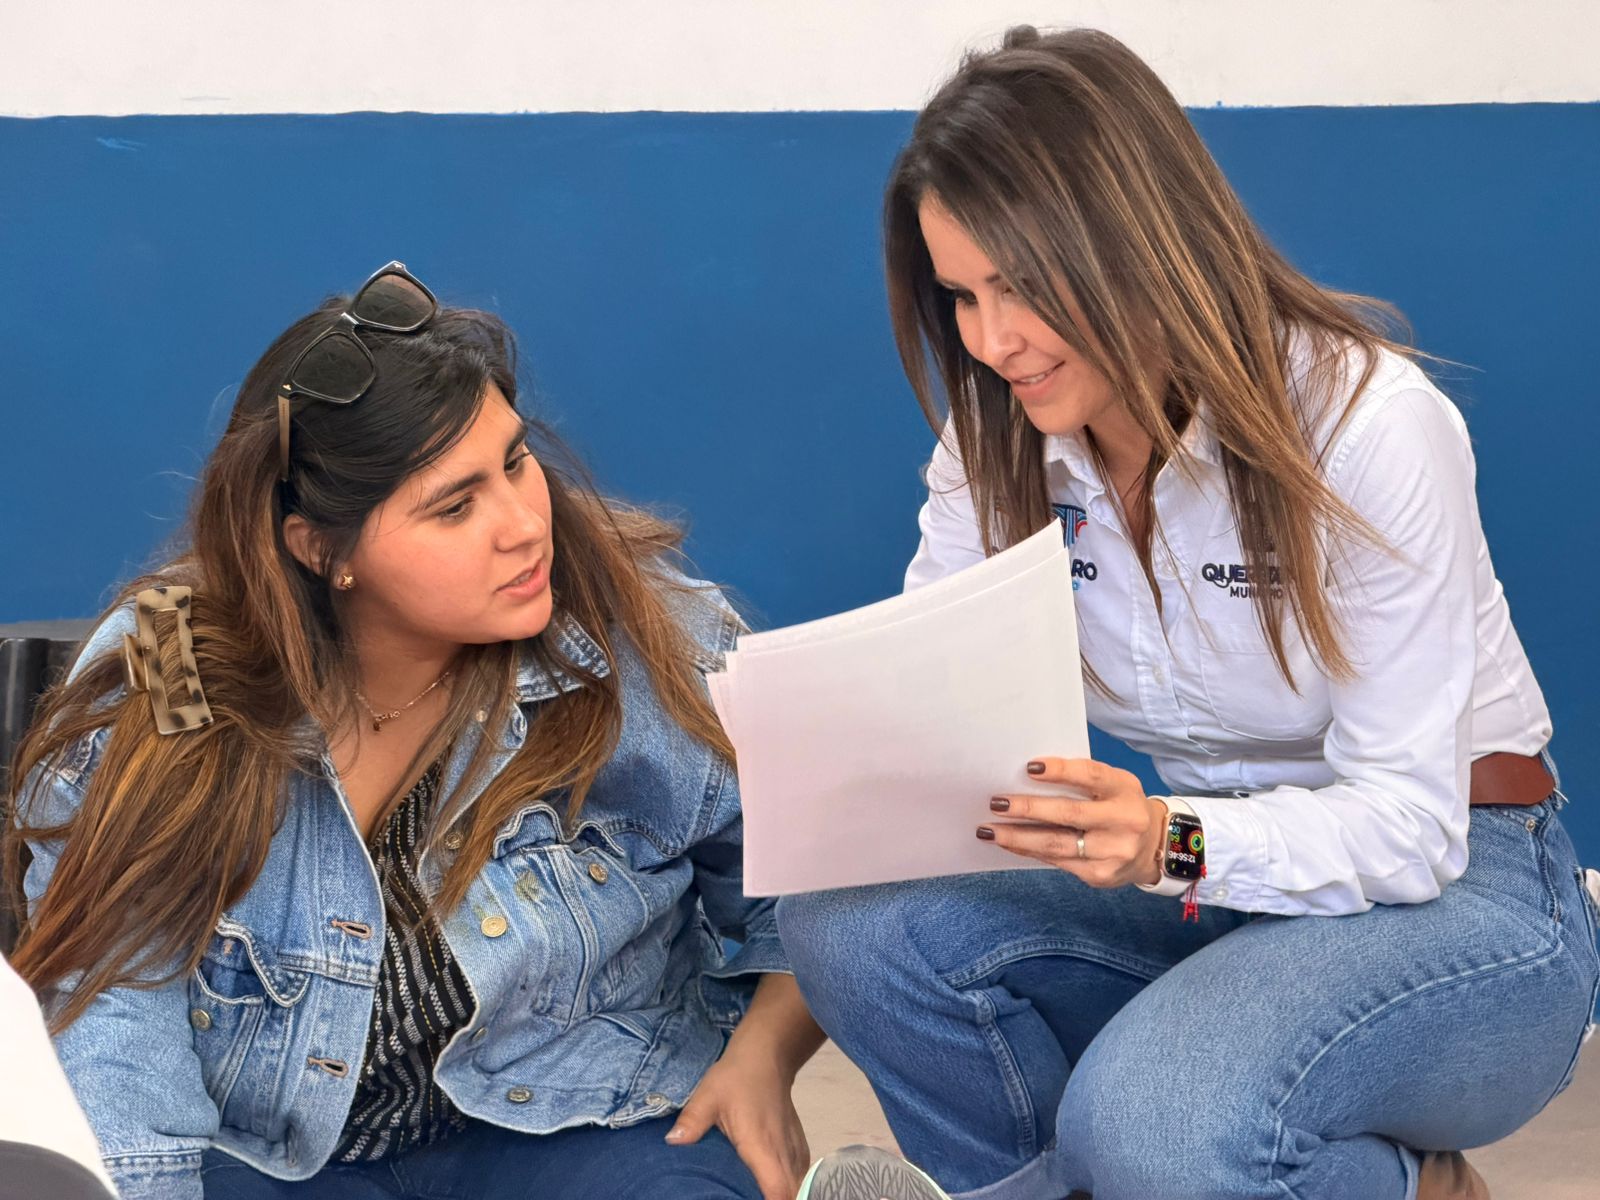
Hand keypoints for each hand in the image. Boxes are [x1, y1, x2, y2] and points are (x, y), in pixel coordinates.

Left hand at [666, 1049, 809, 1199]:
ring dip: (785, 1194)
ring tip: (757, 1194)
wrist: (766, 1056)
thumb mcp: (708, 1096)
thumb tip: (671, 1142)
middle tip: (746, 1199)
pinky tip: (773, 1185)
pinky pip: (800, 1173)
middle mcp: (783, 1152)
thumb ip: (692, 1121)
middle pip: (792, 1194)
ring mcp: (794, 1148)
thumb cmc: (736, 1078)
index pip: (778, 1190)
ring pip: (798, 1184)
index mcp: (761, 1146)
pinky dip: (791, 1184)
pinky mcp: (798, 1143)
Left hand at [981, 757, 1167, 887]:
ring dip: (1018, 838)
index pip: (1091, 776)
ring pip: (1056, 845)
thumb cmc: (1121, 806)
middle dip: (1028, 809)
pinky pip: (1056, 862)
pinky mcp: (1099, 875)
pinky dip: (1029, 851)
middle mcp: (1123, 822)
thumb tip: (1027, 777)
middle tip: (996, 803)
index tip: (1029, 767)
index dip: (1061, 771)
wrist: (1154, 848)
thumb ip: (1082, 780)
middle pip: (1069, 814)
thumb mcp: (1114, 785)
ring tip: (989, 830)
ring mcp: (1113, 852)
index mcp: (1124, 790)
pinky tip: (1009, 844)